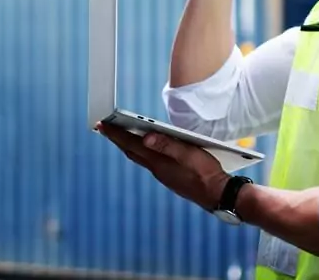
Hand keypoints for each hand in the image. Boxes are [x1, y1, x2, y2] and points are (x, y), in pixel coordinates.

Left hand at [97, 122, 229, 211]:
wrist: (218, 194)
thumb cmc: (206, 173)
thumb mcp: (189, 154)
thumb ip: (168, 145)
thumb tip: (145, 138)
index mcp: (159, 162)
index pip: (131, 145)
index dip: (115, 134)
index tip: (101, 124)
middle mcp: (157, 170)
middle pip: (131, 151)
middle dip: (117, 138)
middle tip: (105, 127)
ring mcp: (163, 175)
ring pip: (140, 157)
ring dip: (129, 145)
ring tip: (121, 134)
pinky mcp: (170, 177)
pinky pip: (149, 161)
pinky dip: (142, 151)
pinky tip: (145, 147)